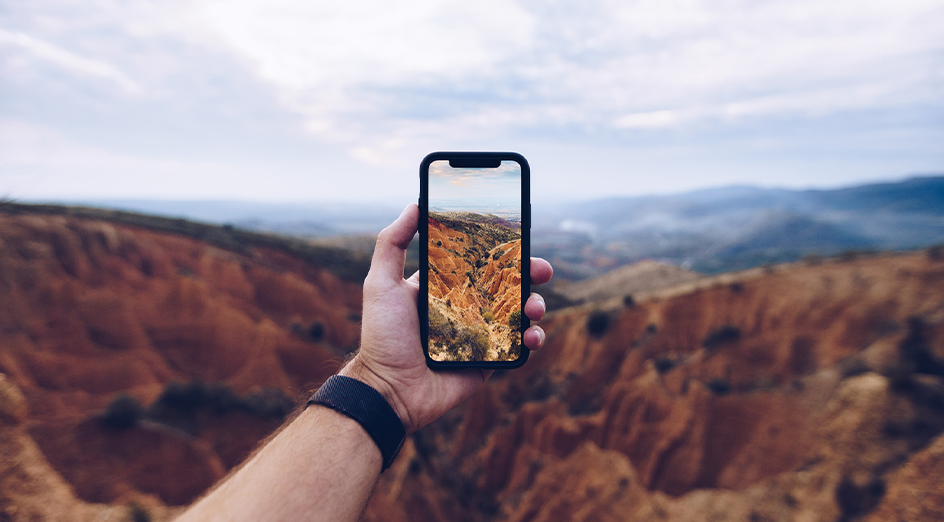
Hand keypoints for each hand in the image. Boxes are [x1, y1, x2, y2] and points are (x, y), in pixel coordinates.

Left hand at [339, 203, 552, 433]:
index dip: (501, 250)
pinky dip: (533, 339)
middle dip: (530, 274)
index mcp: (443, 287)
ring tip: (534, 308)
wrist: (389, 391)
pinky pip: (519, 347)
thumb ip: (392, 243)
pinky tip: (532, 336)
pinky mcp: (489, 361)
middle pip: (507, 284)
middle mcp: (464, 307)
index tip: (520, 238)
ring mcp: (479, 334)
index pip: (478, 261)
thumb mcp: (380, 283)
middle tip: (541, 270)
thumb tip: (415, 204)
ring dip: (536, 305)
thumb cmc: (381, 336)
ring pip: (519, 313)